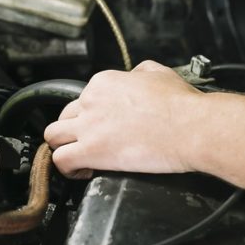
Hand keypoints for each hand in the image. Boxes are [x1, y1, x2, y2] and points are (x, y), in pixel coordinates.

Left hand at [43, 61, 203, 178]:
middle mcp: (91, 101)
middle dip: (75, 130)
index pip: (84, 99)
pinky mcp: (92, 150)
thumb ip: (139, 72)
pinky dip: (67, 168)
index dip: (93, 115)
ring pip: (53, 136)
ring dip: (64, 147)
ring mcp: (89, 126)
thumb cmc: (181, 104)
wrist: (191, 127)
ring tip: (80, 158)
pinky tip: (82, 171)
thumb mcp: (158, 73)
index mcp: (104, 82)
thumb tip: (134, 76)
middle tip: (90, 143)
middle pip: (65, 116)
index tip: (105, 126)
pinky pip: (61, 160)